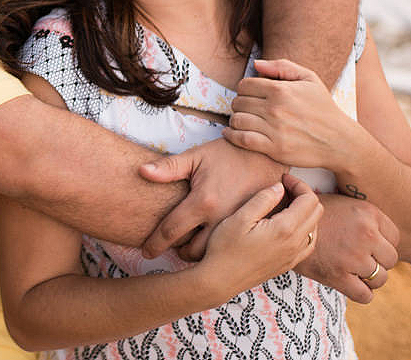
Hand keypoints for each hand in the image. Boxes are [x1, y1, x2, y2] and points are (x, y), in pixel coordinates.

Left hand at [139, 138, 287, 259]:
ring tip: (190, 245)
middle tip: (171, 248)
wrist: (268, 154)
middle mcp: (220, 220)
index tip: (146, 252)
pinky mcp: (255, 230)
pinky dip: (220, 251)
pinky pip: (233, 249)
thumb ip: (169, 167)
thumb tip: (141, 171)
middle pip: (192, 252)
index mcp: (203, 202)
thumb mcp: (197, 156)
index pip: (170, 231)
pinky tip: (214, 244)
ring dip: (200, 255)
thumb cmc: (228, 154)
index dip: (154, 244)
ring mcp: (240, 227)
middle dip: (179, 253)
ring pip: (213, 256)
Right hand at [200, 174, 321, 298]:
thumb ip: (263, 199)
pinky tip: (286, 224)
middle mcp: (295, 243)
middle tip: (284, 188)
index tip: (282, 179)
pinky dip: (304, 228)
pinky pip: (309, 242)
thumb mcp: (240, 217)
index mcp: (285, 229)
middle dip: (304, 194)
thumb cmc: (224, 247)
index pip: (309, 199)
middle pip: (317, 211)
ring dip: (305, 211)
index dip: (299, 184)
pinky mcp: (289, 264)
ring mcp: (294, 256)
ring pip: (315, 227)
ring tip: (284, 204)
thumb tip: (279, 186)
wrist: (220, 279)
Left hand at [225, 58, 353, 168]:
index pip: (244, 85)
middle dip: (240, 105)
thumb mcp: (310, 79)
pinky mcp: (274, 148)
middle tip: (247, 109)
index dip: (244, 90)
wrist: (340, 141)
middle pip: (238, 103)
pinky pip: (242, 139)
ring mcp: (274, 129)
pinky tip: (230, 133)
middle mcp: (275, 109)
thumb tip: (256, 64)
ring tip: (242, 121)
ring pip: (237, 120)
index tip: (250, 96)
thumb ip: (282, 67)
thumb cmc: (323, 109)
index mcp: (281, 90)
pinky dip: (232, 136)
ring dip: (235, 120)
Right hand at [294, 193, 398, 303]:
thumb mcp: (342, 203)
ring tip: (351, 270)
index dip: (382, 243)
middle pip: (390, 259)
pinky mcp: (339, 276)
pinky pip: (365, 295)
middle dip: (377, 261)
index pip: (395, 237)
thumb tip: (381, 230)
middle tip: (359, 258)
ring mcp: (354, 257)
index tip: (367, 244)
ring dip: (368, 278)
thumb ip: (363, 215)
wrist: (278, 223)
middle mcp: (366, 234)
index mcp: (368, 213)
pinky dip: (360, 293)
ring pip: (380, 278)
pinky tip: (348, 283)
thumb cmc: (309, 214)